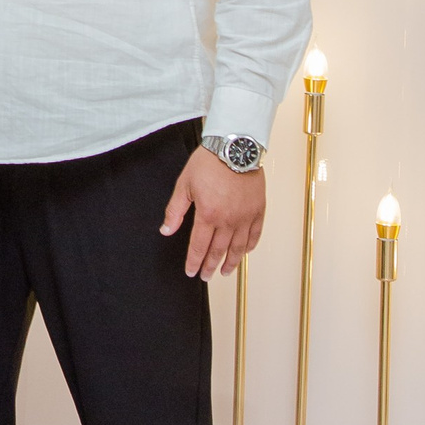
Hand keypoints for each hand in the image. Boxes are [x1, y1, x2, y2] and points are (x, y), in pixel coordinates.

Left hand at [160, 146, 264, 279]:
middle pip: (218, 251)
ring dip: (231, 262)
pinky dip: (249, 246)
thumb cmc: (208, 163)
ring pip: (238, 247)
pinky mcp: (258, 210)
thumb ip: (175, 210)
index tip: (191, 272)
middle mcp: (228, 220)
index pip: (198, 246)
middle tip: (206, 277)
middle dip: (210, 266)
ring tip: (225, 272)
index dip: (194, 261)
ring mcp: (245, 216)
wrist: (235, 147)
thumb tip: (166, 230)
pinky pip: (255, 234)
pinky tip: (244, 252)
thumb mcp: (184, 184)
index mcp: (208, 215)